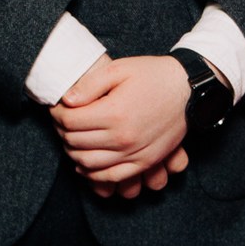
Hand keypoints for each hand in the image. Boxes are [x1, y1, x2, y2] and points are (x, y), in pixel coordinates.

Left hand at [50, 53, 192, 199]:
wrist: (188, 90)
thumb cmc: (153, 76)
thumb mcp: (120, 69)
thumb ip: (90, 85)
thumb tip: (66, 101)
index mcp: (114, 112)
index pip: (69, 121)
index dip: (56, 113)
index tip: (56, 107)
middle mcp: (122, 137)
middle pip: (75, 142)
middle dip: (61, 131)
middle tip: (61, 121)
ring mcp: (134, 153)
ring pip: (88, 163)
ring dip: (72, 152)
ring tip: (71, 138)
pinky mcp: (145, 162)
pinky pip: (110, 176)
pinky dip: (92, 173)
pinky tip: (84, 163)